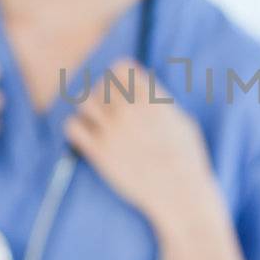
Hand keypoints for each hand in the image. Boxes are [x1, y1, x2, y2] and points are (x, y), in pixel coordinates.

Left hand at [62, 56, 215, 230]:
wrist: (179, 192)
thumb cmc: (187, 158)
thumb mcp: (183, 120)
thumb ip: (161, 100)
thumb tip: (147, 85)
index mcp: (150, 97)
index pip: (120, 67)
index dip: (119, 77)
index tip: (122, 90)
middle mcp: (128, 109)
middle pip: (101, 84)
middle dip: (105, 94)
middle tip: (110, 110)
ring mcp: (112, 130)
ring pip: (83, 101)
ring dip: (89, 109)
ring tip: (97, 122)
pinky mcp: (99, 152)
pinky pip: (72, 127)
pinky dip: (77, 129)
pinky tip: (88, 138)